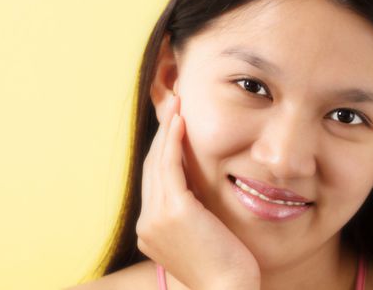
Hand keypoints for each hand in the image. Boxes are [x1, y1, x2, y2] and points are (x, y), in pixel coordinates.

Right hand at [136, 94, 260, 289]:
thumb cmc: (225, 267)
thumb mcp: (201, 236)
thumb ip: (191, 212)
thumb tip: (197, 190)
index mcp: (151, 230)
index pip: (155, 181)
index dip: (163, 151)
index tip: (174, 127)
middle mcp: (147, 223)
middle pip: (152, 167)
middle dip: (163, 134)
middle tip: (174, 107)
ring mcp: (156, 217)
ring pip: (158, 162)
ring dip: (167, 129)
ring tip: (177, 104)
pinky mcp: (173, 210)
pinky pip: (169, 165)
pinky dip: (173, 140)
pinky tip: (180, 120)